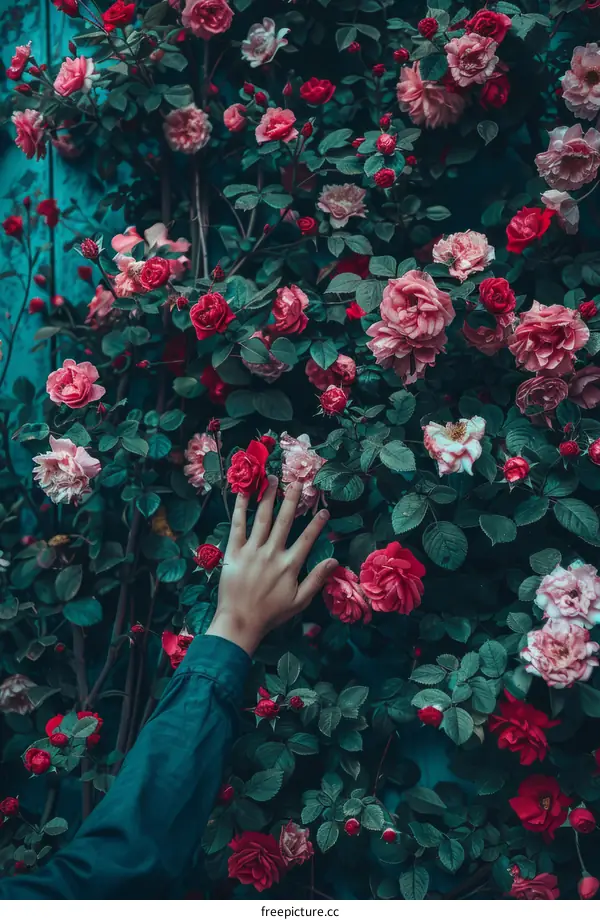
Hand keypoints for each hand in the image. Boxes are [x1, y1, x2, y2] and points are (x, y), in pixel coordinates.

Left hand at [205, 476, 337, 654]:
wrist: (239, 622)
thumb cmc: (270, 614)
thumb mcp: (299, 601)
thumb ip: (317, 579)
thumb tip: (335, 561)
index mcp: (289, 565)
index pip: (307, 538)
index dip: (318, 523)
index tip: (324, 510)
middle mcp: (272, 553)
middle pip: (285, 520)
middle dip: (293, 499)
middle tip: (298, 481)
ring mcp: (252, 550)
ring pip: (262, 517)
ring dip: (269, 496)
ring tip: (273, 478)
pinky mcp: (234, 551)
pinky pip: (237, 525)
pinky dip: (240, 507)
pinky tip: (243, 491)